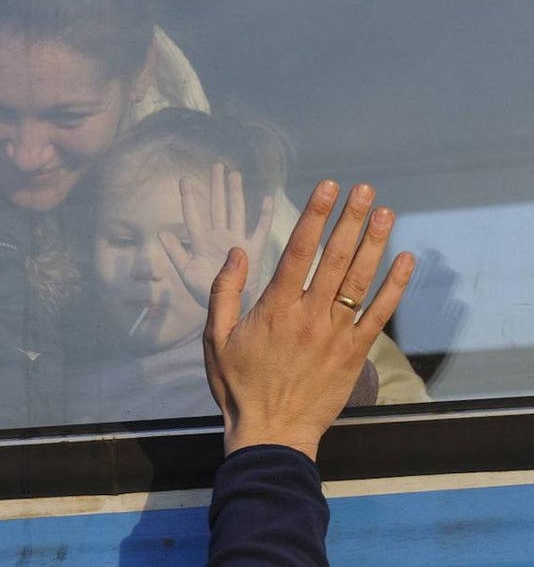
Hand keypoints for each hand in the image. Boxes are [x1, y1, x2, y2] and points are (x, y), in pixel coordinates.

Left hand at [161, 163, 274, 305]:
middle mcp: (219, 237)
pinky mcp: (253, 251)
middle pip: (217, 207)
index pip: (194, 216)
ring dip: (236, 194)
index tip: (185, 179)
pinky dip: (263, 216)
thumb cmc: (204, 290)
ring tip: (234, 175)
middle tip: (216, 165)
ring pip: (236, 213)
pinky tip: (267, 199)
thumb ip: (174, 252)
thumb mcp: (186, 272)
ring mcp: (236, 242)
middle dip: (216, 187)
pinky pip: (259, 231)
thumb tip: (161, 232)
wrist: (226, 309)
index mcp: (201, 242)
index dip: (189, 198)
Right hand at [203, 181, 414, 460]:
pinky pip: (379, 315)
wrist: (271, 432)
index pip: (299, 251)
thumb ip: (224, 292)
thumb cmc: (237, 386)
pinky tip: (406, 261)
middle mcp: (309, 315)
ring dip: (375, 244)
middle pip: (335, 258)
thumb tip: (236, 252)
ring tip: (387, 213)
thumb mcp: (215, 337)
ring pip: (359, 281)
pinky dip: (394, 287)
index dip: (314, 216)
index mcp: (275, 308)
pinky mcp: (353, 354)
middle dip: (351, 220)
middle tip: (366, 191)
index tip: (326, 188)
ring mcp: (335, 334)